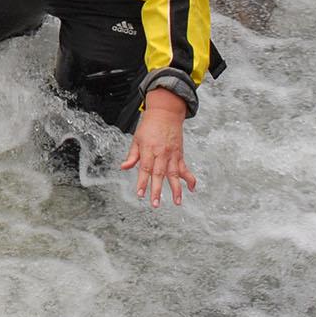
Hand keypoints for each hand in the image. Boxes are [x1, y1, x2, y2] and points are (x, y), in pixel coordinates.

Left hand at [119, 88, 196, 206]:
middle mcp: (161, 153)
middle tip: (155, 203)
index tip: (140, 194)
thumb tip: (124, 167)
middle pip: (159, 174)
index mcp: (148, 149)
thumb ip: (132, 155)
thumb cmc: (149, 125)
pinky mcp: (180, 155)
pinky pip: (185, 169)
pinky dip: (189, 179)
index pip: (145, 169)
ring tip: (177, 202)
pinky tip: (191, 189)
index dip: (142, 182)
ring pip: (174, 174)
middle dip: (157, 190)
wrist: (166, 113)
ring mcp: (172, 155)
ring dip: (176, 189)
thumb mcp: (136, 139)